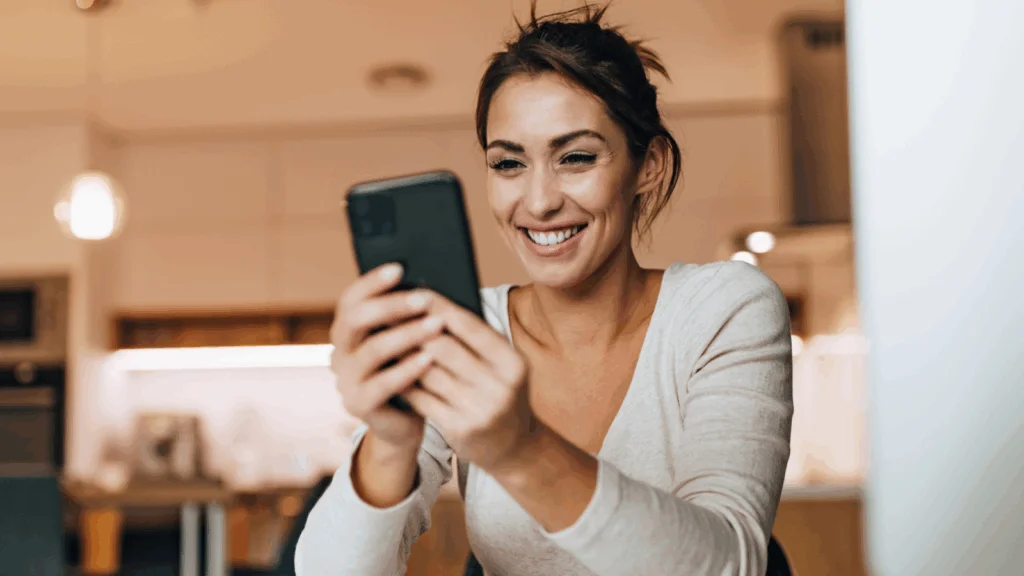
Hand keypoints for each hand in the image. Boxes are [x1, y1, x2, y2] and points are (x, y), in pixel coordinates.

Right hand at [330, 263, 444, 451]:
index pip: (350, 299)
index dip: (372, 282)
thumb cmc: (411, 372)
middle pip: (355, 320)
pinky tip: (429, 359)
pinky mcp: (358, 405)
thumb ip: (408, 318)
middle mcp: (339, 353)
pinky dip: (407, 369)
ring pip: (372, 350)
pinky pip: (382, 384)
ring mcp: (345, 380)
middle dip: (391, 305)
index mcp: (347, 331)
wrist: (406, 422)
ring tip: (436, 325)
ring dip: (407, 334)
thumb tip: (430, 282)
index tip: (400, 268)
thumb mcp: (407, 341)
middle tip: (424, 298)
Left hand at [401, 293, 539, 472]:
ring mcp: (480, 410)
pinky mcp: (459, 429)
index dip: (439, 306)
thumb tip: (430, 305)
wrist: (513, 445)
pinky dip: (404, 381)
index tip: (415, 291)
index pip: (469, 326)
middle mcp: (499, 386)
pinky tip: (390, 369)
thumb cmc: (498, 392)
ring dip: (402, 353)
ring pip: (427, 373)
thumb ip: (474, 340)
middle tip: (388, 312)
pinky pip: (422, 398)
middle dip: (413, 328)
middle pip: (443, 347)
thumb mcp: (501, 366)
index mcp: (512, 362)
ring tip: (384, 337)